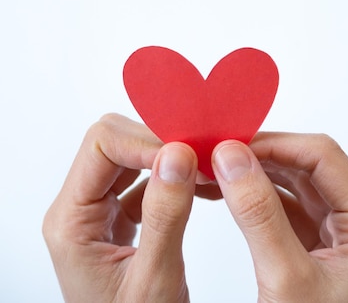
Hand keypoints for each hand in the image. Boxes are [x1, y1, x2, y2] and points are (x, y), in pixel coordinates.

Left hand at [43, 114, 197, 302]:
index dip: (144, 140)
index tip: (187, 152)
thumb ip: (165, 217)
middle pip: (111, 141)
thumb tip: (178, 154)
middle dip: (157, 141)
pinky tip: (197, 183)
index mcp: (70, 221)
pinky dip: (171, 172)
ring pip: (127, 153)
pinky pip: (141, 176)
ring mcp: (96, 210)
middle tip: (199, 155)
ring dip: (166, 154)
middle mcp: (77, 208)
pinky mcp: (116, 215)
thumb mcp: (154, 281)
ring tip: (202, 166)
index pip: (100, 146)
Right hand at [211, 133, 347, 302]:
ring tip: (213, 169)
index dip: (274, 143)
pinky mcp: (318, 244)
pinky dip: (253, 196)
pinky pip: (285, 205)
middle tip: (215, 153)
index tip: (230, 145)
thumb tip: (230, 157)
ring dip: (253, 173)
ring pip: (294, 181)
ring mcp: (340, 233)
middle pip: (307, 164)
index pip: (322, 156)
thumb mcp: (286, 280)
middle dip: (259, 156)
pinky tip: (224, 192)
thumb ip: (258, 214)